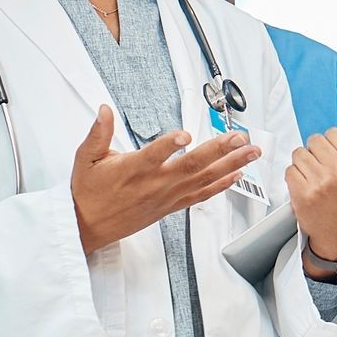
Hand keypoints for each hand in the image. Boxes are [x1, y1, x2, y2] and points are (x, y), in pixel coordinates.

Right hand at [71, 105, 260, 254]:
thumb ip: (98, 133)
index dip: (168, 145)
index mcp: (133, 169)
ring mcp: (167, 196)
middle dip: (219, 150)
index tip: (184, 134)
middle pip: (191, 166)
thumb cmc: (89, 192)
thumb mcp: (85, 158)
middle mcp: (155, 184)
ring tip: (251, 152)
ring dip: (231, 164)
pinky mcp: (173, 205)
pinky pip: (202, 194)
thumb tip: (104, 110)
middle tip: (240, 138)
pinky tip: (238, 174)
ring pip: (204, 179)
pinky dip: (222, 185)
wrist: (89, 226)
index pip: (153, 155)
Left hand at [288, 128, 336, 262]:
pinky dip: (296, 177)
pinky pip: (290, 170)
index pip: (335, 133)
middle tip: (326, 168)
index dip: (334, 144)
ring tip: (316, 177)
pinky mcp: (302, 192)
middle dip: (319, 152)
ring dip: (305, 163)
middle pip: (315, 141)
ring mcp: (319, 181)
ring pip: (300, 153)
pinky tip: (308, 186)